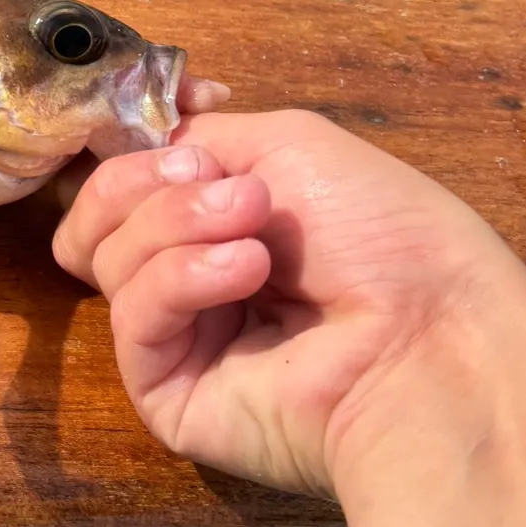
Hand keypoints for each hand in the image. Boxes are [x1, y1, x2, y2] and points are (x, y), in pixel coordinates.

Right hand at [53, 109, 525, 496]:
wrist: (427, 335)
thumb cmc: (382, 233)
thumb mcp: (285, 144)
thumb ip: (195, 135)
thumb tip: (137, 147)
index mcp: (213, 222)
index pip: (123, 182)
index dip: (134, 154)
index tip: (186, 146)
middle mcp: (187, 278)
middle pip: (98, 218)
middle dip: (152, 188)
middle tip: (233, 194)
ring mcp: (173, 337)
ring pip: (106, 259)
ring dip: (176, 227)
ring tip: (257, 240)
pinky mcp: (162, 391)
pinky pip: (131, 316)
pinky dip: (180, 280)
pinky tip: (244, 272)